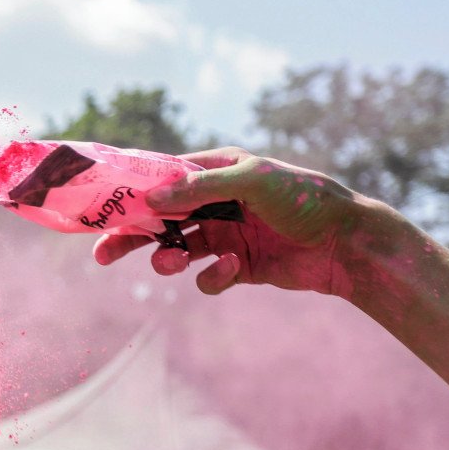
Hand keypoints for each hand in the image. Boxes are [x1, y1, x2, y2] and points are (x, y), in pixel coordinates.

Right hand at [93, 147, 376, 296]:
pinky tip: (231, 270)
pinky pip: (207, 277)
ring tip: (172, 265)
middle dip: (131, 236)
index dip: (133, 194)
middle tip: (102, 252)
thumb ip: (200, 189)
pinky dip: (212, 277)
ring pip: (176, 251)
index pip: (163, 180)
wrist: (346, 243)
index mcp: (216, 172)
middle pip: (159, 220)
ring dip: (166, 260)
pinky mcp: (238, 266)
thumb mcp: (251, 182)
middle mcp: (216, 202)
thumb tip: (152, 197)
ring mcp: (225, 235)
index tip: (103, 208)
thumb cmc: (304, 200)